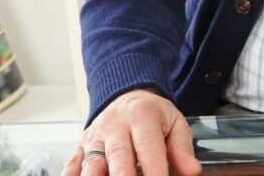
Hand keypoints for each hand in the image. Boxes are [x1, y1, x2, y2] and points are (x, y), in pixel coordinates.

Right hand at [61, 89, 200, 175]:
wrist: (127, 95)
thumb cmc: (152, 114)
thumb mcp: (174, 123)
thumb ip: (182, 148)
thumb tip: (192, 170)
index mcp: (141, 116)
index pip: (148, 146)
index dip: (154, 168)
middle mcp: (114, 126)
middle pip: (118, 156)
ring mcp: (94, 138)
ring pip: (91, 165)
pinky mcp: (80, 148)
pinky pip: (72, 166)